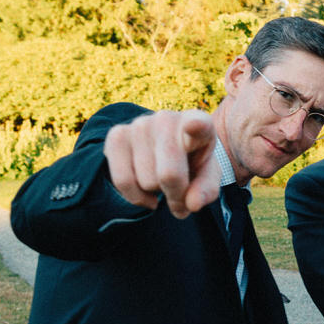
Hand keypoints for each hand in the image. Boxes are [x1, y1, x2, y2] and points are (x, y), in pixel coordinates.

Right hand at [103, 109, 220, 218]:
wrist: (166, 150)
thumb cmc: (192, 163)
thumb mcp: (207, 176)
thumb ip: (207, 190)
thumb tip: (192, 205)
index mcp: (200, 123)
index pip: (198, 124)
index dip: (196, 126)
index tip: (195, 125)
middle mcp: (167, 118)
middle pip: (169, 175)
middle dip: (176, 194)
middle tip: (180, 191)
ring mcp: (140, 124)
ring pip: (146, 182)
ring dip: (156, 192)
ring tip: (162, 178)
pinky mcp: (117, 135)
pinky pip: (122, 181)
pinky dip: (136, 197)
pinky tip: (147, 193)